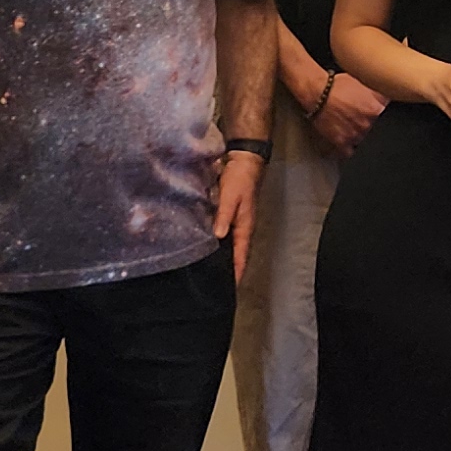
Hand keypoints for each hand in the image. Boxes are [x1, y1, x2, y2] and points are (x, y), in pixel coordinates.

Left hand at [214, 150, 262, 282]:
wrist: (243, 161)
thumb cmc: (239, 181)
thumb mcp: (230, 198)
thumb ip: (224, 216)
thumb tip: (217, 236)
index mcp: (244, 228)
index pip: (241, 256)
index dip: (236, 272)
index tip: (230, 289)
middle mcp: (240, 229)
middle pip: (235, 255)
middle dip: (229, 270)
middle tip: (215, 285)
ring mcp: (234, 222)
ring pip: (228, 246)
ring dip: (221, 258)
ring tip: (209, 271)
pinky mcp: (227, 215)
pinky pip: (222, 235)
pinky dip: (216, 244)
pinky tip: (206, 248)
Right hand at [311, 71, 389, 157]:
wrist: (317, 93)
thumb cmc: (338, 86)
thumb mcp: (364, 83)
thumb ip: (381, 93)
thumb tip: (389, 97)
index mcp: (376, 109)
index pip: (385, 117)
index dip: (377, 114)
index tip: (371, 113)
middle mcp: (367, 124)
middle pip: (373, 128)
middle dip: (366, 123)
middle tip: (356, 115)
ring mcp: (355, 135)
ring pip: (362, 139)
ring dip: (357, 133)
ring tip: (348, 124)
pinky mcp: (342, 143)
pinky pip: (348, 152)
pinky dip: (346, 147)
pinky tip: (344, 138)